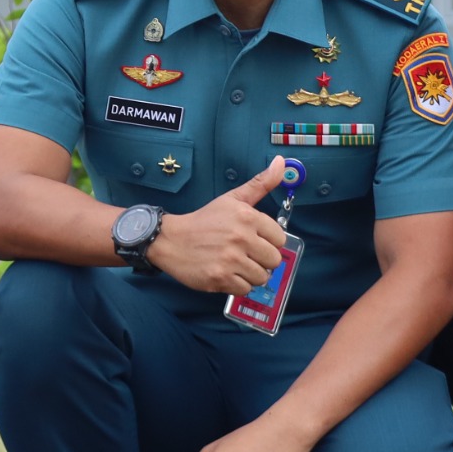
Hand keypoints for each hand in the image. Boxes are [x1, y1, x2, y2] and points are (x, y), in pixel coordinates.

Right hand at [145, 159, 292, 294]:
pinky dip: (237, 284)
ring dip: (251, 274)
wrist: (170, 240)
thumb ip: (260, 183)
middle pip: (274, 260)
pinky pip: (245, 289)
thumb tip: (282, 162)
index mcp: (247, 217)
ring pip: (262, 277)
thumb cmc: (204, 220)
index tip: (254, 240)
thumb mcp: (232, 199)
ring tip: (235, 264)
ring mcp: (230, 260)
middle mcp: (241, 238)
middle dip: (261, 259)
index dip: (268, 241)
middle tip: (244, 254)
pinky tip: (226, 273)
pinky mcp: (220, 279)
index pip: (280, 239)